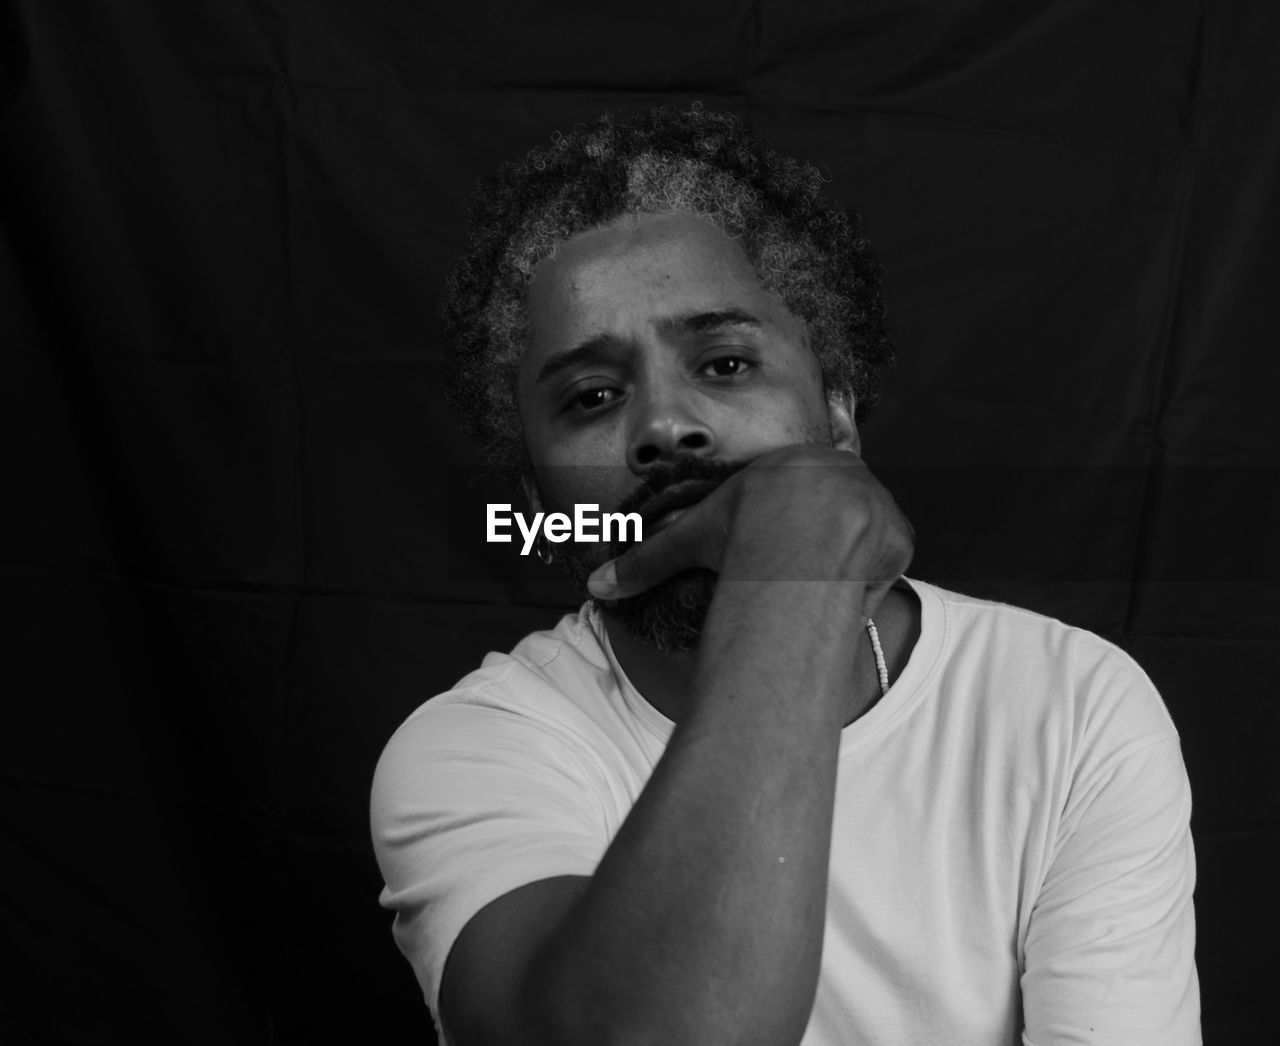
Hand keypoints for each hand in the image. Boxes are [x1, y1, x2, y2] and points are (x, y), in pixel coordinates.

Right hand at [588, 445, 913, 615]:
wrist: (800, 529)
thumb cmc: (741, 526)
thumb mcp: (692, 539)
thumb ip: (649, 560)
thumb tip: (596, 587)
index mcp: (799, 465)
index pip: (802, 486)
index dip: (793, 511)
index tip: (786, 537)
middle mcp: (846, 474)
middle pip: (836, 511)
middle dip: (823, 538)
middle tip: (799, 565)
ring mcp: (878, 503)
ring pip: (863, 540)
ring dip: (845, 561)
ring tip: (817, 581)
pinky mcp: (900, 538)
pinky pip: (884, 563)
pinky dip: (867, 579)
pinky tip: (843, 588)